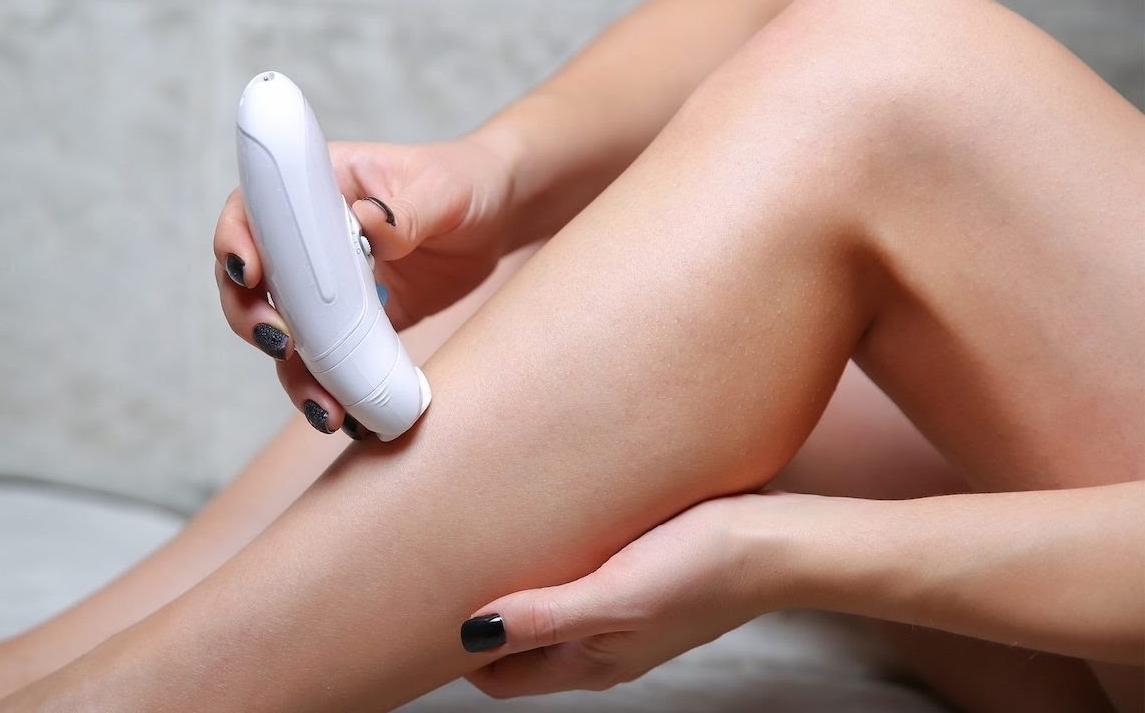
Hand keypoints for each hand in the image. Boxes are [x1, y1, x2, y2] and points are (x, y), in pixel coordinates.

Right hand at [213, 136, 514, 433]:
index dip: (235, 241)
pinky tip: (348, 417)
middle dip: (251, 318)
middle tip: (281, 346)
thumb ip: (404, 210)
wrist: (498, 219)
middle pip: (251, 282)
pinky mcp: (354, 326)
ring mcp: (328, 287)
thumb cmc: (463, 182)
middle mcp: (308, 240)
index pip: (251, 210)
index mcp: (315, 189)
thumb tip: (369, 221)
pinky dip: (332, 389)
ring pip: (286, 332)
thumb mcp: (440, 189)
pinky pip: (329, 359)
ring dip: (293, 374)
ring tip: (323, 408)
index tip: (250, 274)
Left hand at [461, 493, 795, 697]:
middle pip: (519, 644)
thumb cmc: (705, 569)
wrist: (780, 542)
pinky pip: (578, 578)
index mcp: (589, 661)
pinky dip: (551, 564)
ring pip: (547, 610)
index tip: (422, 609)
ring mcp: (622, 611)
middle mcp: (600, 643)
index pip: (500, 676)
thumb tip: (469, 633)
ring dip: (516, 587)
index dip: (458, 649)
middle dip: (479, 615)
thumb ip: (545, 618)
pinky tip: (544, 527)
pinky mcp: (640, 576)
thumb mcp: (616, 596)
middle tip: (441, 566)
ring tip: (482, 542)